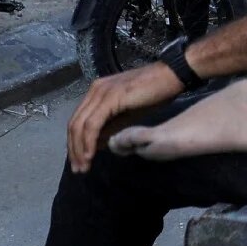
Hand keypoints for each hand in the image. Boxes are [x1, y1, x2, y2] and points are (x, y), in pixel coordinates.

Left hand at [67, 62, 182, 171]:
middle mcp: (95, 90)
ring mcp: (100, 92)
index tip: (80, 162)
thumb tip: (96, 144)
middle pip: (74, 124)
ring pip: (80, 125)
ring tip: (84, 167)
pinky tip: (91, 155)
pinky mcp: (109, 98)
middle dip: (74, 150)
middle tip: (79, 170)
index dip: (75, 143)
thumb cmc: (156, 93)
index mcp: (97, 92)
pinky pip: (93, 124)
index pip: (78, 121)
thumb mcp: (130, 114)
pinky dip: (89, 141)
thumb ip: (111, 127)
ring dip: (79, 149)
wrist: (172, 75)